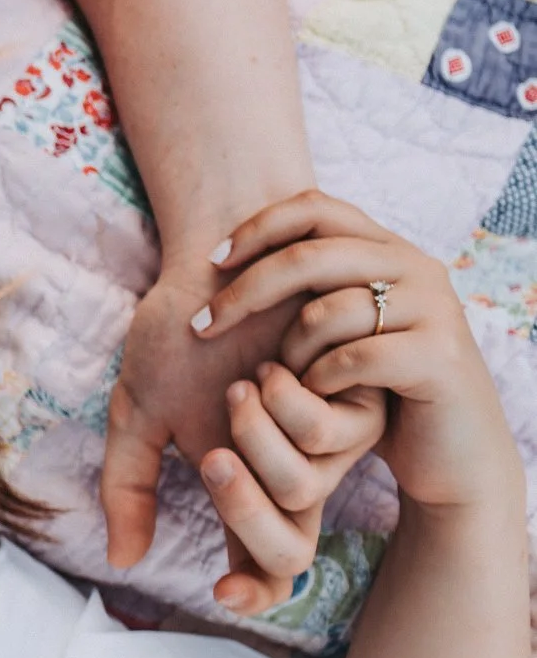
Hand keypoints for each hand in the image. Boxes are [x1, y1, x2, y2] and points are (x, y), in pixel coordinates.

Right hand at [104, 264, 324, 608]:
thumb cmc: (178, 334)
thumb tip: (124, 560)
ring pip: (306, 489)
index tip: (221, 593)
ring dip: (262, 439)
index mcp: (247, 481)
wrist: (225, 259)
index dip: (252, 592)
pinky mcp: (361, 398)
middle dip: (242, 508)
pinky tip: (274, 364)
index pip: (262, 565)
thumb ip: (128, 484)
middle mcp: (293, 471)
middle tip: (212, 457)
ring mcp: (329, 440)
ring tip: (241, 385)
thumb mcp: (138, 412)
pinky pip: (332, 434)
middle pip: (289, 548)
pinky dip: (291, 401)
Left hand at [199, 191, 515, 517]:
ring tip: (280, 378)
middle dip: (245, 291)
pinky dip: (320, 380)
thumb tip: (228, 254)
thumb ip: (313, 287)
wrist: (455, 449)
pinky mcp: (439, 356)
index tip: (211, 263)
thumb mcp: (343, 327)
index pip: (314, 208)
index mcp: (388, 249)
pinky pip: (354, 358)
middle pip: (308, 256)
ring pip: (327, 311)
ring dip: (288, 351)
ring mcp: (434, 308)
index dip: (257, 228)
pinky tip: (314, 395)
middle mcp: (416, 266)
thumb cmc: (381, 386)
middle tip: (203, 326)